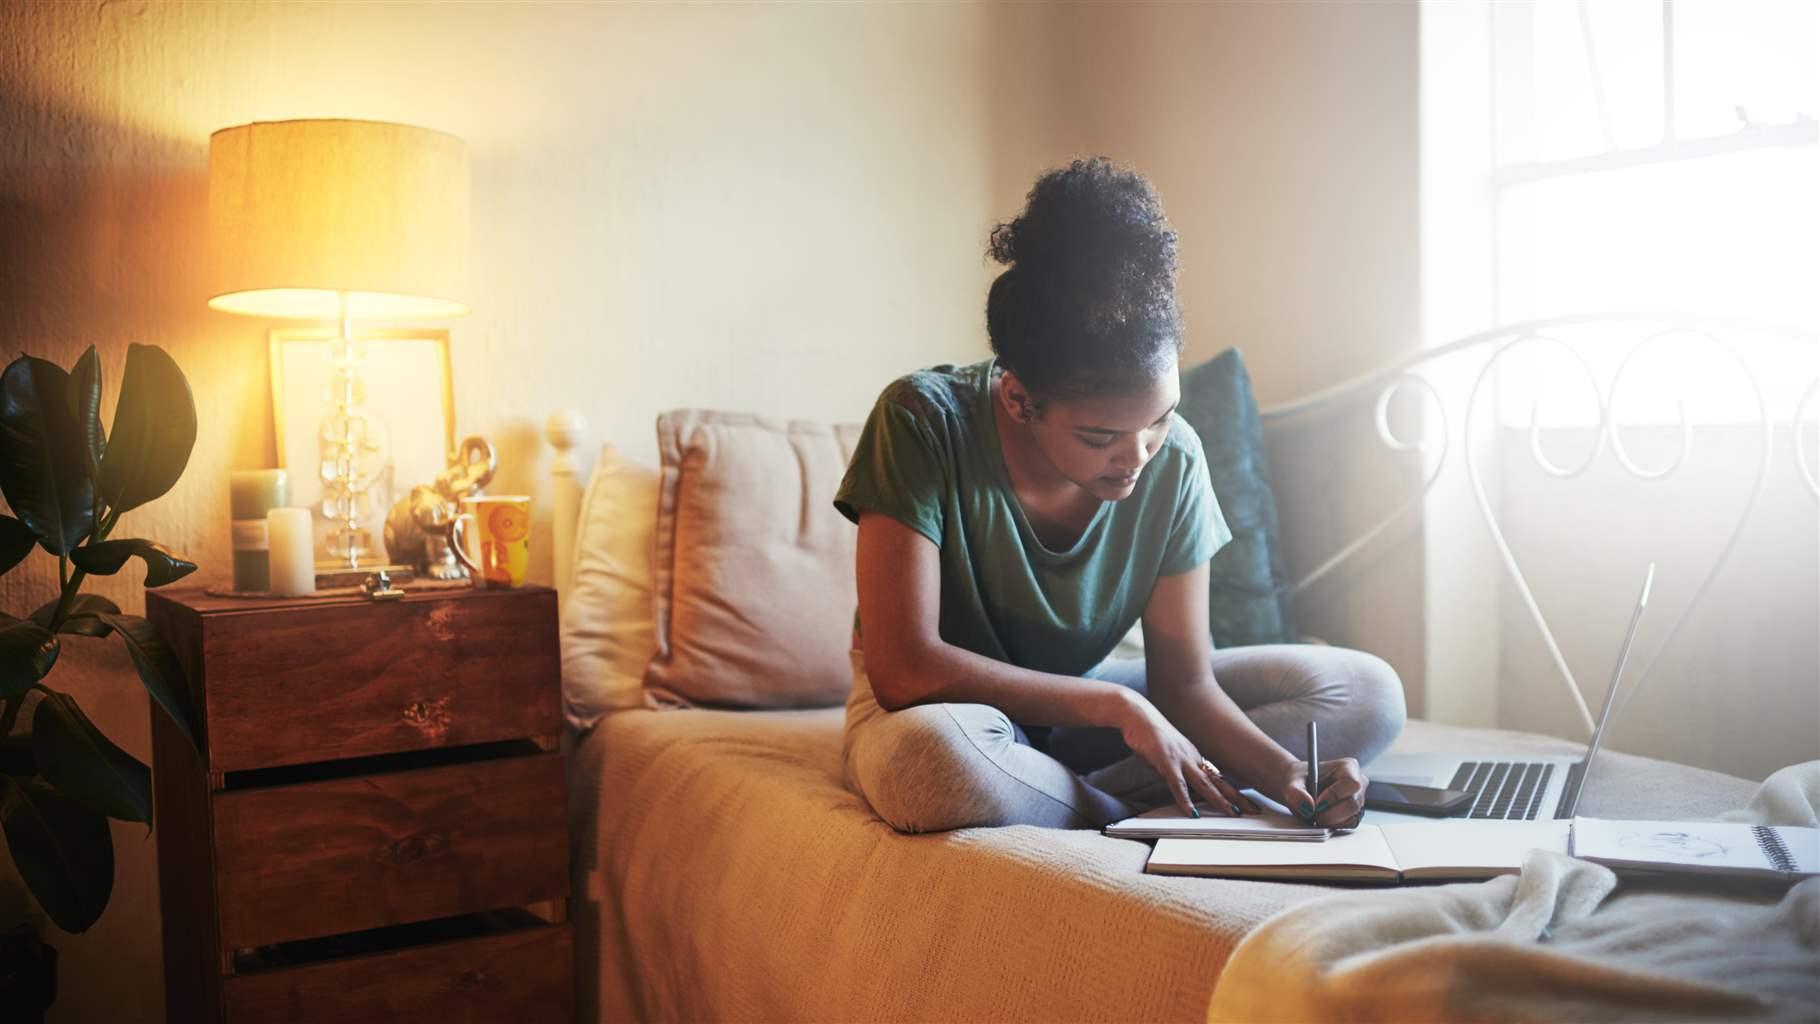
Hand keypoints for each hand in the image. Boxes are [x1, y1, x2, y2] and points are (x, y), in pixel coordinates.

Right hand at [1113, 694, 1256, 817]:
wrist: (1138, 715)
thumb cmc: (1150, 734)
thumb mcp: (1167, 755)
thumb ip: (1176, 770)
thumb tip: (1181, 786)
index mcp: (1194, 757)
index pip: (1218, 778)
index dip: (1233, 792)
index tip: (1246, 803)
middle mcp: (1192, 758)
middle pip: (1218, 782)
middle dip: (1237, 798)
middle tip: (1254, 811)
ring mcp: (1181, 760)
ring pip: (1204, 784)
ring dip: (1219, 800)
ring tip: (1233, 814)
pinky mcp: (1166, 762)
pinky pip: (1178, 785)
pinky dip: (1185, 800)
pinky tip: (1192, 813)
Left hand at [1274, 757, 1365, 828]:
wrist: (1300, 787)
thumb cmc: (1300, 779)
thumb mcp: (1292, 782)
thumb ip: (1296, 792)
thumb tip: (1307, 807)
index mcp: (1348, 767)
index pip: (1351, 783)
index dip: (1335, 795)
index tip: (1317, 804)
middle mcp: (1358, 783)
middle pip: (1353, 804)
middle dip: (1332, 813)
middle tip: (1313, 815)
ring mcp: (1358, 800)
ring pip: (1352, 817)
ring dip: (1332, 821)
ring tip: (1315, 815)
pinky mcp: (1355, 814)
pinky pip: (1349, 824)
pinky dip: (1334, 825)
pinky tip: (1321, 818)